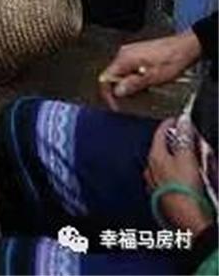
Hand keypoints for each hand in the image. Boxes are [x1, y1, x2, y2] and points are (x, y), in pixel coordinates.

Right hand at [99, 31, 202, 107]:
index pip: (106, 78)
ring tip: (140, 95)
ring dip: (127, 86)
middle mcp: (125, 53)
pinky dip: (133, 79)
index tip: (115, 105)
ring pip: (121, 73)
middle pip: (112, 76)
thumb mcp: (152, 77)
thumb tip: (117, 91)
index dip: (108, 94)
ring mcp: (131, 52)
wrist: (185, 48)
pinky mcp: (138, 54)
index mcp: (125, 58)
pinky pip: (129, 69)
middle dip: (119, 91)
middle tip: (129, 103)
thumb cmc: (172, 60)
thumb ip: (133, 84)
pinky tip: (144, 85)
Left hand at [144, 119, 211, 233]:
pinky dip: (175, 170)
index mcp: (155, 156)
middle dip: (175, 140)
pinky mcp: (161, 195)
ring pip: (164, 162)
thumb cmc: (185, 189)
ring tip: (190, 155)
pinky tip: (186, 175)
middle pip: (162, 147)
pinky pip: (167, 176)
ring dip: (175, 156)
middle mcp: (150, 168)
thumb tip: (183, 120)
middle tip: (188, 137)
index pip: (160, 132)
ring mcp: (154, 183)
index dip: (171, 123)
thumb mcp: (187, 158)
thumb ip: (184, 138)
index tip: (180, 119)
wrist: (187, 220)